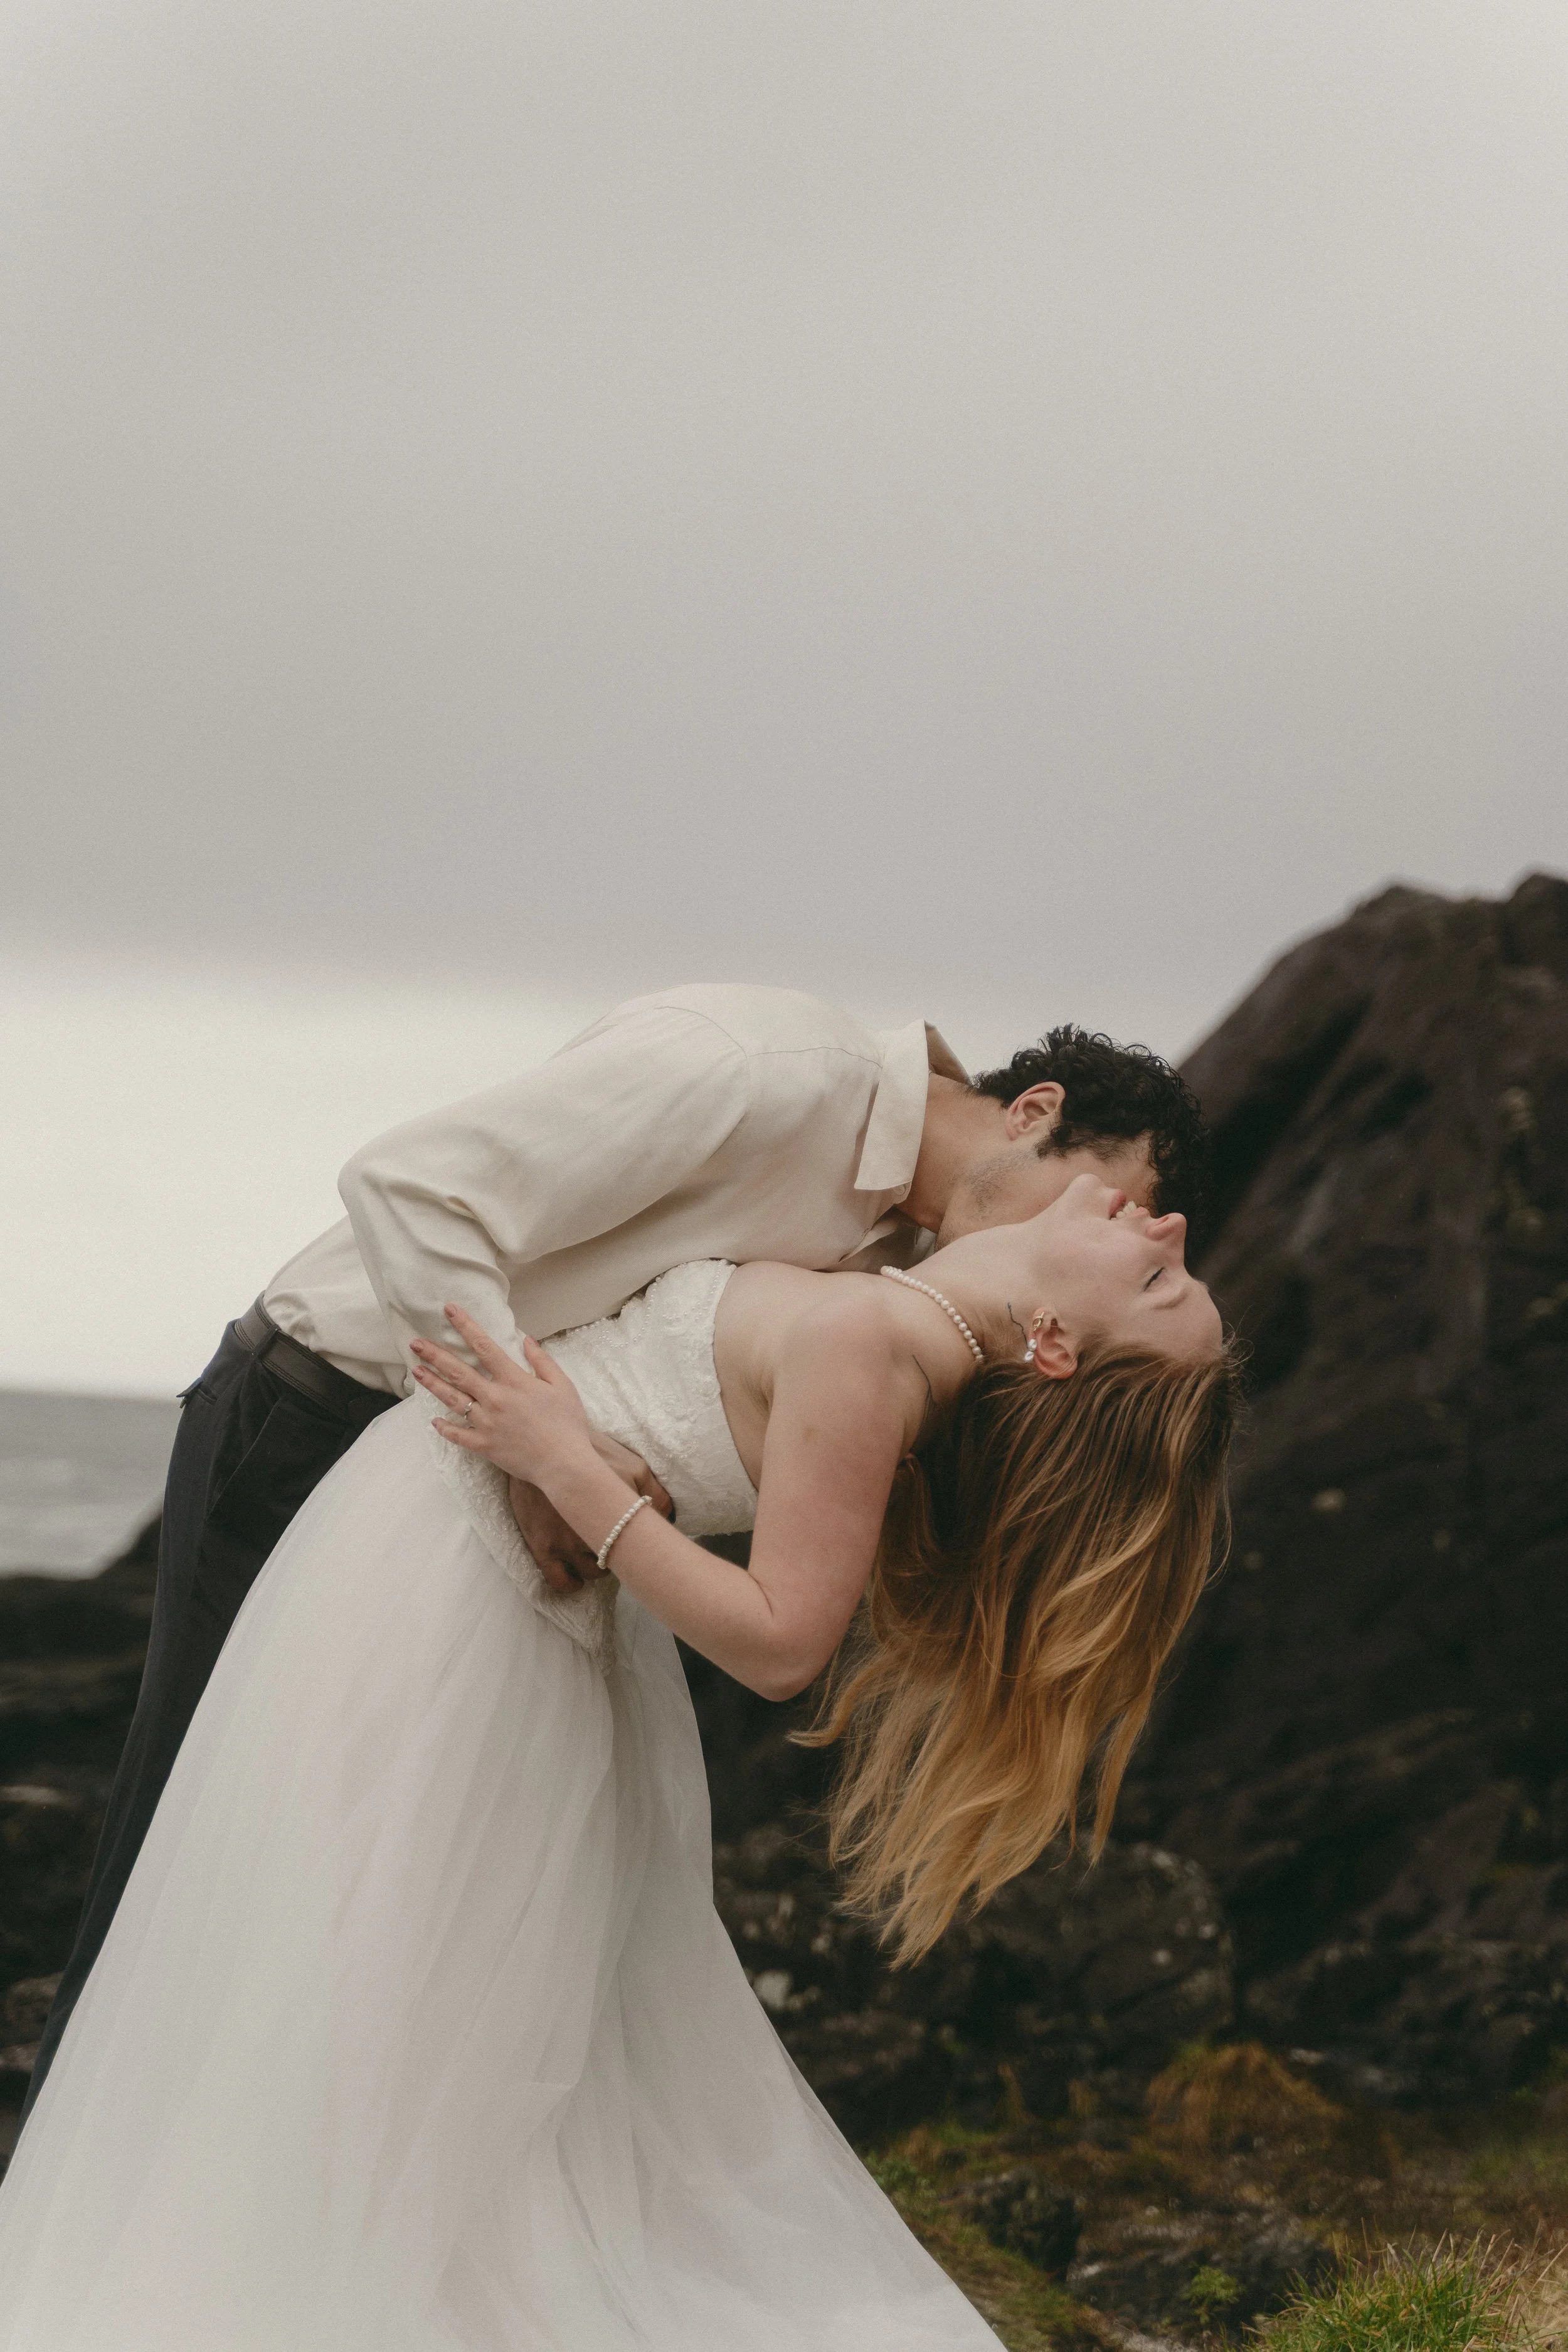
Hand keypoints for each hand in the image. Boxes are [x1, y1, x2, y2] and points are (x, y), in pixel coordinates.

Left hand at [410, 1306, 595, 1485]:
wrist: (564, 1464)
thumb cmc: (568, 1424)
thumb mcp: (562, 1386)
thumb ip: (542, 1361)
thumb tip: (526, 1340)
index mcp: (514, 1381)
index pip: (485, 1347)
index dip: (466, 1326)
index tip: (449, 1310)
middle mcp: (495, 1398)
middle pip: (459, 1372)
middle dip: (435, 1355)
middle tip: (416, 1343)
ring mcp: (486, 1423)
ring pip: (453, 1400)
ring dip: (433, 1385)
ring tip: (417, 1372)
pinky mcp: (484, 1445)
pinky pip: (459, 1435)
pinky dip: (445, 1429)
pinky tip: (434, 1421)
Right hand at [507, 1435, 673, 1594]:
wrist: (542, 1446)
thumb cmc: (591, 1453)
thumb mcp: (632, 1464)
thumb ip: (656, 1492)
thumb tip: (671, 1517)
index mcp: (618, 1509)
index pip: (647, 1543)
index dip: (649, 1547)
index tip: (646, 1543)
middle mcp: (593, 1528)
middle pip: (619, 1562)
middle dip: (623, 1556)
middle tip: (619, 1545)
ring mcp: (566, 1540)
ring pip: (593, 1573)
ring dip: (600, 1568)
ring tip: (599, 1554)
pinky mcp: (542, 1546)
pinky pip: (561, 1581)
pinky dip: (573, 1584)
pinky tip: (578, 1578)